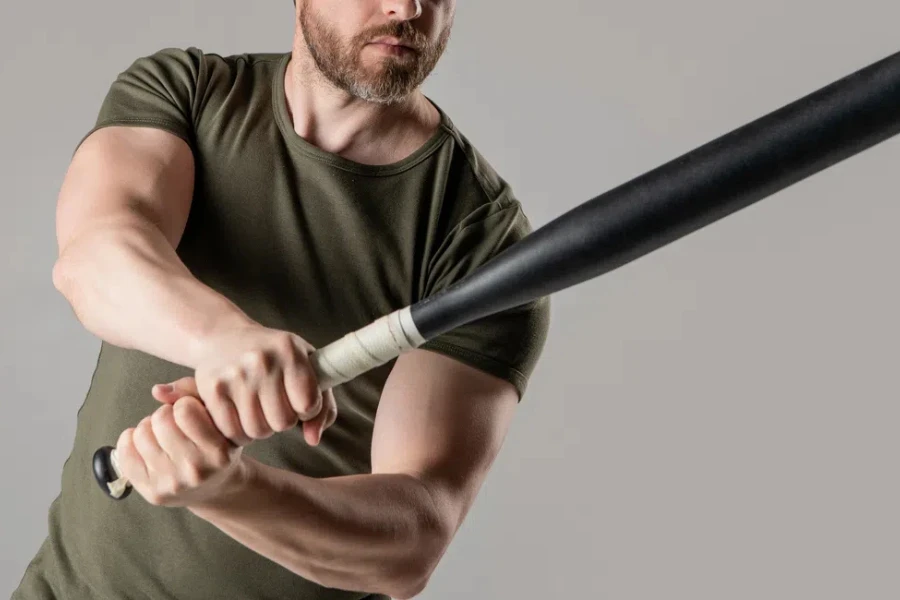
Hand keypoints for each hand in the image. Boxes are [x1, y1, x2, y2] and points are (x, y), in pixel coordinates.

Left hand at [115, 395, 244, 506]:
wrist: (216, 489)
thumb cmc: (217, 446)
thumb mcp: (219, 417)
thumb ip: (194, 393)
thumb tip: (157, 391)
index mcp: (217, 451)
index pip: (185, 410)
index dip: (185, 404)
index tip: (191, 412)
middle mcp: (195, 470)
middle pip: (161, 420)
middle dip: (165, 414)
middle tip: (174, 423)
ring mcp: (171, 483)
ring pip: (141, 434)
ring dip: (149, 428)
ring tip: (162, 435)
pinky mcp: (151, 492)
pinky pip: (125, 454)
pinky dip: (130, 441)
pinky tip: (145, 444)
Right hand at [154, 324, 337, 446]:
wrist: (223, 337)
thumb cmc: (275, 357)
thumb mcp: (307, 368)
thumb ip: (323, 405)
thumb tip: (313, 439)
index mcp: (289, 350)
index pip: (308, 405)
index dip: (307, 409)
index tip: (298, 399)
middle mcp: (261, 360)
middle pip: (282, 422)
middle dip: (282, 419)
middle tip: (274, 403)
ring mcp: (234, 375)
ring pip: (257, 431)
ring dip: (260, 427)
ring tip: (257, 407)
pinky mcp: (212, 390)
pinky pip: (232, 432)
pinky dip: (238, 431)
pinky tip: (239, 413)